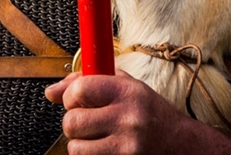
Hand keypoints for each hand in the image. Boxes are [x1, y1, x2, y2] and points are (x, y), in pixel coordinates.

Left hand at [45, 71, 230, 154]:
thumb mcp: (127, 87)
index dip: (71, 96)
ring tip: (98, 139)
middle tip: (87, 122)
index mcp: (128, 92)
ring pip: (75, 148)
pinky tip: (105, 150)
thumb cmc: (150, 113)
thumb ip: (89, 83)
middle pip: (72, 122)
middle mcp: (129, 119)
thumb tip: (51, 92)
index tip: (79, 100)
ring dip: (81, 144)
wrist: (180, 145)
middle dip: (74, 123)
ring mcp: (126, 147)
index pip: (80, 90)